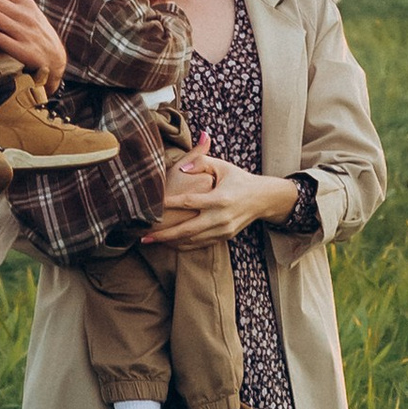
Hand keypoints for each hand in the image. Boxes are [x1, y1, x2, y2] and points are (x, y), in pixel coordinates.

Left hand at [140, 145, 293, 247]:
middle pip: (187, 230)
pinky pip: (200, 245)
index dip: (169, 204)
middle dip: (164, 235)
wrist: (263, 199)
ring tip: (151, 241)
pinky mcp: (224, 237)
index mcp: (220, 199)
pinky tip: (168, 244)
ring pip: (192, 241)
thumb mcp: (223, 166)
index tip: (152, 206)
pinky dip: (183, 246)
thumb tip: (181, 167)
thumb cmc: (239, 179)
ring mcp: (223, 230)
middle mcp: (221, 218)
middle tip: (144, 236)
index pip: (189, 202)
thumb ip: (201, 162)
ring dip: (170, 243)